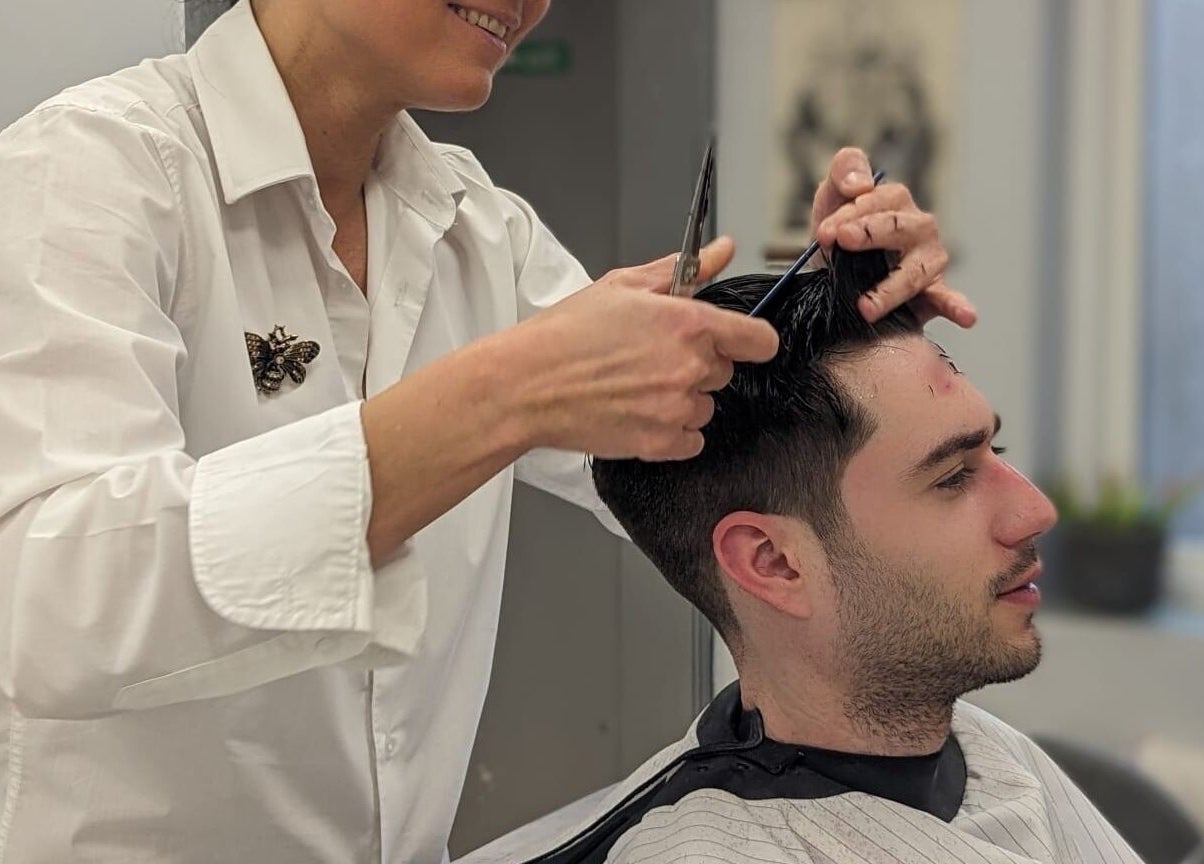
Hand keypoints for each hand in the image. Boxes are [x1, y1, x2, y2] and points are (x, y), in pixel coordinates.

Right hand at [508, 237, 778, 459]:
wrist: (527, 384)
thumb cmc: (566, 334)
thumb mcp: (623, 286)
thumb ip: (683, 270)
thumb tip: (721, 251)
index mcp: (688, 323)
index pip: (758, 339)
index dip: (752, 340)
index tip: (742, 343)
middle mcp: (689, 367)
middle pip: (723, 371)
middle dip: (697, 364)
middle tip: (652, 357)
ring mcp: (676, 408)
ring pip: (705, 406)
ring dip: (682, 399)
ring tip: (637, 385)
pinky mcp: (659, 443)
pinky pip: (689, 440)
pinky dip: (671, 432)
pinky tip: (638, 412)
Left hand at [811, 147, 975, 327]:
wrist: (836, 278)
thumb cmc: (839, 235)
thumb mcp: (832, 197)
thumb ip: (843, 171)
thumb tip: (858, 183)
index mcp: (894, 202)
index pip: (877, 202)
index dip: (849, 214)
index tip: (824, 233)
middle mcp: (917, 227)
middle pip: (899, 228)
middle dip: (870, 234)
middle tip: (842, 243)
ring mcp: (928, 260)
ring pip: (916, 270)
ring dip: (891, 288)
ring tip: (866, 307)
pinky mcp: (933, 291)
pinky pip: (947, 298)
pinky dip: (957, 306)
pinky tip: (966, 316)